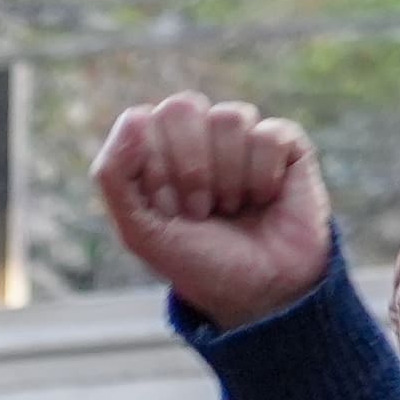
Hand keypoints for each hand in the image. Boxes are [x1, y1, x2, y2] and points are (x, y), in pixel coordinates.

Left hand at [91, 96, 335, 332]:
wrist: (257, 292)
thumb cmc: (197, 262)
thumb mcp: (138, 231)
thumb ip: (114, 175)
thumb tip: (136, 116)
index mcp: (158, 149)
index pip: (145, 122)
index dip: (156, 170)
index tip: (168, 211)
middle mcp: (199, 136)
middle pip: (183, 107)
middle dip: (189, 169)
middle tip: (199, 210)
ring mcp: (243, 137)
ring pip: (228, 118)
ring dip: (227, 177)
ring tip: (231, 208)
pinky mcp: (285, 145)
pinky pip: (268, 134)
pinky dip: (263, 176)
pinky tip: (265, 199)